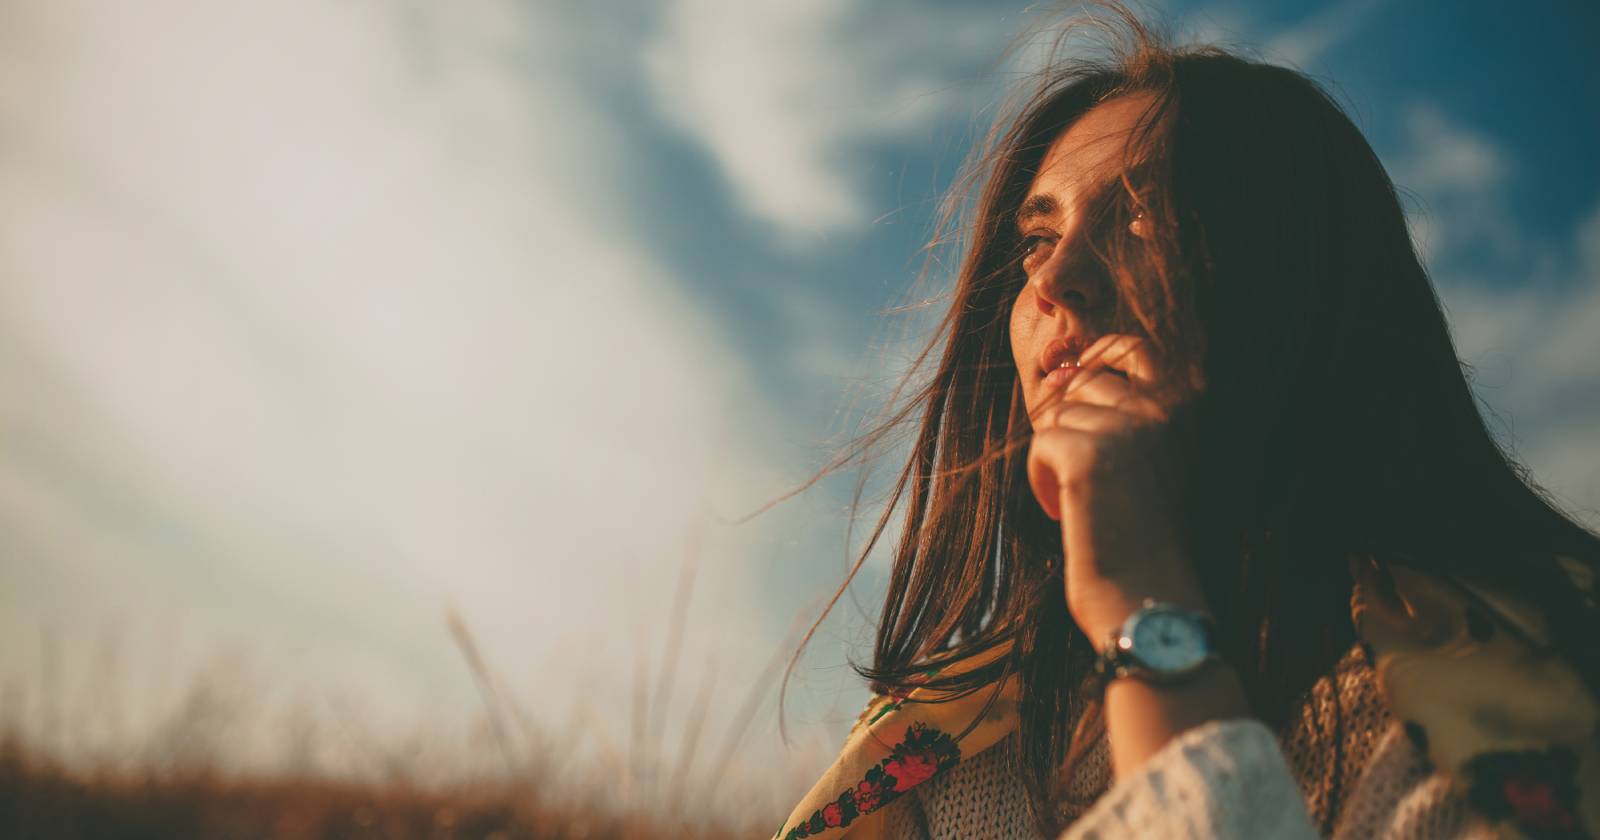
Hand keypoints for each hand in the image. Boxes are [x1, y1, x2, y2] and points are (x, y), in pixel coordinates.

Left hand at [1024, 334, 1205, 645]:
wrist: (1153, 602)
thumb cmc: (1149, 542)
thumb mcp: (1151, 466)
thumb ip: (1122, 418)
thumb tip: (1061, 374)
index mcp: (1185, 411)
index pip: (1132, 347)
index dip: (1094, 359)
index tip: (1074, 391)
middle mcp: (1162, 410)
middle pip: (1083, 384)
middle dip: (1067, 424)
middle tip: (1076, 476)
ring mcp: (1126, 430)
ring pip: (1057, 418)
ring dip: (1054, 460)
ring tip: (1078, 505)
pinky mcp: (1088, 455)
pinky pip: (1040, 445)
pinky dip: (1041, 481)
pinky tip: (1065, 514)